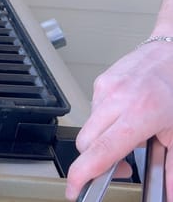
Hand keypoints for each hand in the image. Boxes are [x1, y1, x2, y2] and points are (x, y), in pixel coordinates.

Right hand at [65, 41, 172, 199]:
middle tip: (119, 166)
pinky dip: (105, 120)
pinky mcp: (100, 82)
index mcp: (138, 115)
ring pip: (89, 127)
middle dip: (96, 160)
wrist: (172, 51)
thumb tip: (169, 193)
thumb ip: (172, 167)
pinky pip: (93, 110)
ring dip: (103, 138)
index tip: (75, 190)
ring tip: (128, 134)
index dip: (83, 174)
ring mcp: (105, 89)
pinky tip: (124, 116)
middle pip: (86, 143)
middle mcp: (117, 100)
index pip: (100, 151)